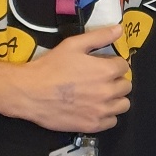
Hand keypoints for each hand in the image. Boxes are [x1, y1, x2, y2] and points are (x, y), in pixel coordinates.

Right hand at [0, 26, 131, 132]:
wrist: (30, 92)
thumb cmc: (51, 66)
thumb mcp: (73, 45)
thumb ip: (99, 37)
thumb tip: (120, 29)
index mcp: (106, 70)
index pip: (124, 66)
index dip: (114, 64)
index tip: (103, 66)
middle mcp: (108, 92)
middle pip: (126, 86)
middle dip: (116, 81)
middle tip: (100, 80)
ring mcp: (101, 111)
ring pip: (123, 105)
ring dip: (116, 99)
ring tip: (101, 95)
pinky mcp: (93, 125)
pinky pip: (112, 121)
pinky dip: (107, 115)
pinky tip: (95, 108)